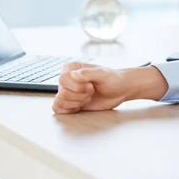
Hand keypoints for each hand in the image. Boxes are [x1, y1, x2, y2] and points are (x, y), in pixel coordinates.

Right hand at [52, 62, 168, 113]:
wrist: (120, 90)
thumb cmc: (113, 79)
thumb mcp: (103, 74)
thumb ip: (88, 73)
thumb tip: (73, 75)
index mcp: (71, 68)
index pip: (63, 79)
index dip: (77, 87)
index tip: (91, 86)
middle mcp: (66, 79)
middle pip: (62, 92)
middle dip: (80, 96)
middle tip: (91, 92)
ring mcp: (67, 91)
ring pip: (60, 101)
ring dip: (76, 103)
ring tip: (87, 98)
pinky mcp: (70, 102)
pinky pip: (58, 109)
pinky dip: (69, 109)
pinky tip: (81, 105)